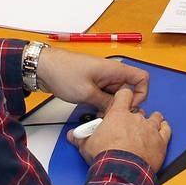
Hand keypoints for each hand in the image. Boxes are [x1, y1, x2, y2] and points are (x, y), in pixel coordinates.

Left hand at [36, 46, 150, 108]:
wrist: (43, 68)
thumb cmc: (64, 73)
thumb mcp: (87, 93)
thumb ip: (105, 103)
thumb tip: (117, 111)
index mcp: (115, 70)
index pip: (142, 78)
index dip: (141, 94)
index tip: (129, 106)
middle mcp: (112, 73)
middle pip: (129, 90)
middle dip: (122, 105)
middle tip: (110, 116)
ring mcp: (102, 79)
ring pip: (116, 95)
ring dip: (110, 106)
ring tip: (98, 116)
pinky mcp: (94, 84)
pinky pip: (105, 96)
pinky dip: (101, 105)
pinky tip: (92, 112)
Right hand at [69, 86, 170, 170]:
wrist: (121, 171)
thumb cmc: (105, 157)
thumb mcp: (87, 146)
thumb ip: (80, 137)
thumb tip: (72, 135)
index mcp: (118, 115)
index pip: (124, 94)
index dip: (124, 96)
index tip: (122, 100)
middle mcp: (136, 118)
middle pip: (139, 109)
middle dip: (135, 116)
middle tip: (129, 125)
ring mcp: (150, 129)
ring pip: (155, 117)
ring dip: (151, 120)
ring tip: (146, 126)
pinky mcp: (160, 141)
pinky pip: (166, 129)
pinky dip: (164, 128)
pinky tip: (162, 129)